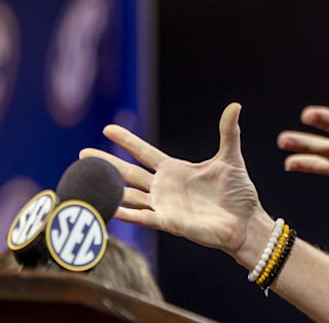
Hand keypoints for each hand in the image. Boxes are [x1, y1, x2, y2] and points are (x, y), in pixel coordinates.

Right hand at [79, 103, 261, 255]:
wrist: (246, 222)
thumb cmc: (238, 193)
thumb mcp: (230, 158)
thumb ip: (228, 132)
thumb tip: (235, 105)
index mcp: (175, 170)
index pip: (144, 152)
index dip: (127, 140)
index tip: (107, 128)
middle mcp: (164, 187)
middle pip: (129, 172)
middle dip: (106, 163)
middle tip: (83, 153)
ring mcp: (164, 206)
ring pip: (130, 195)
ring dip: (110, 189)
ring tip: (87, 181)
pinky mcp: (170, 223)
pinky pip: (144, 217)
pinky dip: (128, 214)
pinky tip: (110, 208)